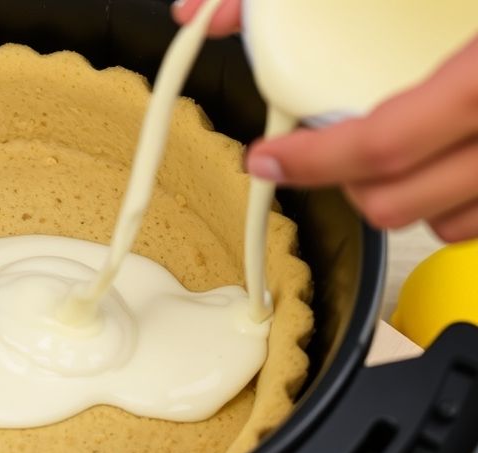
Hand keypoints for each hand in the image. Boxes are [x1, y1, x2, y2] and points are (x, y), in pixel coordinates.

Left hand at [173, 1, 477, 241]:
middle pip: (404, 203)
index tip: (267, 161)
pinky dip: (459, 199)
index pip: (385, 145)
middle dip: (350, 183)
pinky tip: (451, 155)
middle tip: (328, 151)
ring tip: (398, 148)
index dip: (315, 163)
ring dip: (409, 196)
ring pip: (453, 223)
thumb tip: (208, 11)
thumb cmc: (469, 4)